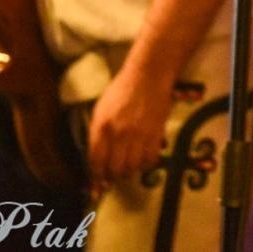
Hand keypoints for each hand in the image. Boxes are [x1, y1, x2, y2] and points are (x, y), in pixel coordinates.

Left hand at [85, 65, 172, 190]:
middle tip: (115, 174)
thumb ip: (97, 132)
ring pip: (133, 167)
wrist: (148, 76)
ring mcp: (139, 135)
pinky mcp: (156, 134)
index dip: (97, 173)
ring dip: (130, 171)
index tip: (99, 176)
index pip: (96, 161)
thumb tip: (98, 154)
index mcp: (102, 127)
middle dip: (113, 175)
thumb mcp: (101, 109)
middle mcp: (119, 134)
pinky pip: (151, 159)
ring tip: (129, 167)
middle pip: (115, 168)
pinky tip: (144, 160)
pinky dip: (147, 164)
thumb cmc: (121, 90)